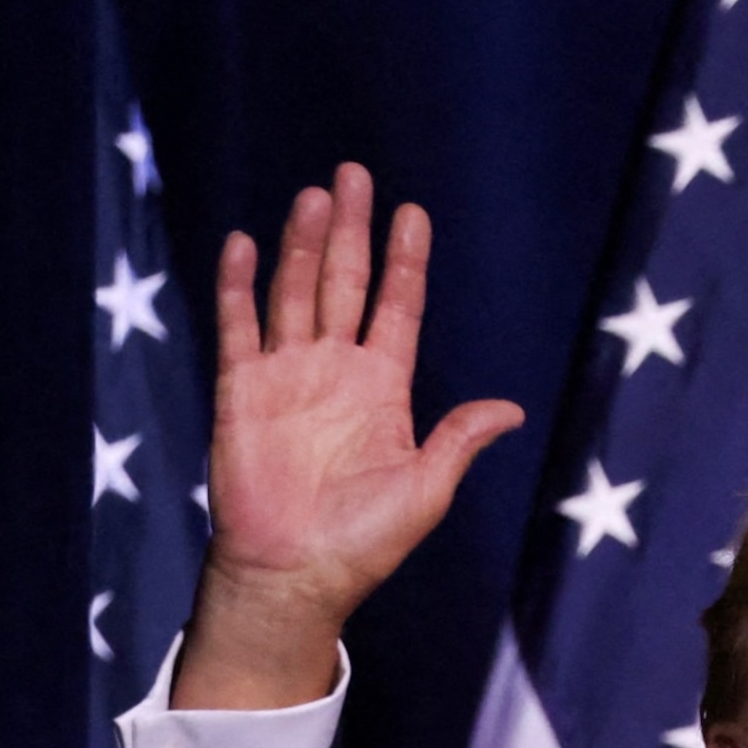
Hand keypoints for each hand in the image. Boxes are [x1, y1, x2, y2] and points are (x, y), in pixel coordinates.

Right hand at [174, 163, 522, 708]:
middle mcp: (335, 370)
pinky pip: (238, 328)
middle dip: (352, 230)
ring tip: (315, 196)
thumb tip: (510, 408)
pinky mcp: (242, 391)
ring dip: (303, 245)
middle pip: (344, 283)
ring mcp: (287, 376)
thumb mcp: (426, 489)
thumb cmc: (365, 541)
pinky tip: (241, 243)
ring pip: (295, 292)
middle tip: (356, 174)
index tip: (413, 215)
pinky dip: (237, 285)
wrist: (297, 573)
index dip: (405, 262)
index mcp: (383, 388)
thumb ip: (458, 440)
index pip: (397, 308)